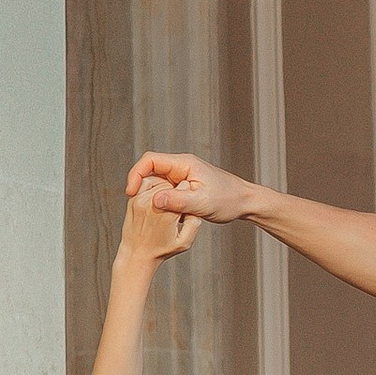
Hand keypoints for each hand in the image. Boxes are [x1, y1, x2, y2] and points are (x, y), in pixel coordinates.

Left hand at [117, 185, 199, 267]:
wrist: (136, 254)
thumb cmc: (161, 250)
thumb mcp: (184, 242)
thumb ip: (194, 223)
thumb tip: (194, 206)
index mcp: (167, 213)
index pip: (185, 187)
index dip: (188, 194)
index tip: (186, 204)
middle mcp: (152, 204)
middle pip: (172, 183)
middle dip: (177, 192)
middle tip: (177, 205)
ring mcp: (140, 200)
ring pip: (160, 181)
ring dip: (166, 189)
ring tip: (168, 203)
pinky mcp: (133, 200)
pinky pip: (147, 184)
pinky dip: (153, 188)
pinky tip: (157, 199)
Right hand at [130, 150, 253, 226]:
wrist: (245, 202)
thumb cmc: (228, 200)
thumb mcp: (202, 203)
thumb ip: (178, 201)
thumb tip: (154, 200)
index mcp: (184, 163)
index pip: (149, 160)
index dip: (136, 174)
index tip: (130, 193)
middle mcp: (181, 165)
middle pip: (150, 170)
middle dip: (140, 186)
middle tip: (136, 205)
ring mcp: (183, 175)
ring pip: (157, 181)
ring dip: (150, 195)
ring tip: (149, 212)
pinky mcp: (185, 185)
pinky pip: (165, 189)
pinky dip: (160, 200)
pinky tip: (162, 214)